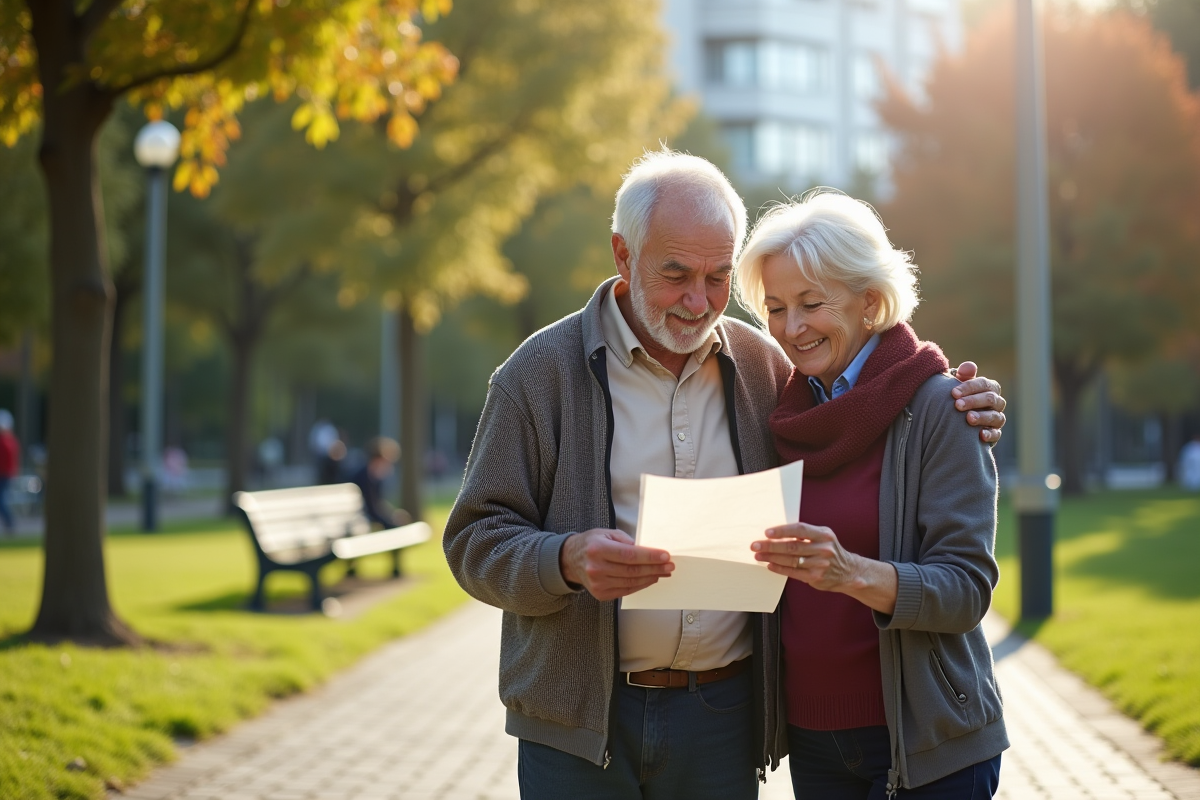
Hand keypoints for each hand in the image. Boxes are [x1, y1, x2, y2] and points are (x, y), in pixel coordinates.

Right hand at [560, 528, 673, 600]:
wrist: (570, 560)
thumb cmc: (591, 544)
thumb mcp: (607, 533)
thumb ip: (626, 541)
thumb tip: (648, 551)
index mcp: (598, 549)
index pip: (630, 555)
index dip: (650, 557)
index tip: (665, 556)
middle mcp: (596, 568)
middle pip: (633, 570)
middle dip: (655, 568)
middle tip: (669, 565)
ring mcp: (598, 583)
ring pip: (631, 582)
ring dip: (651, 578)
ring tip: (663, 572)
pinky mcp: (600, 594)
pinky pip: (626, 590)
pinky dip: (640, 585)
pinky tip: (649, 579)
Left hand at [751, 523, 898, 613]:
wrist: (849, 571)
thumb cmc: (830, 551)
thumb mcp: (823, 537)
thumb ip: (805, 534)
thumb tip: (777, 532)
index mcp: (824, 535)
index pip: (800, 530)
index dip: (782, 530)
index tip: (767, 532)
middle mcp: (823, 549)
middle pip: (792, 546)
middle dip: (771, 546)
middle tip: (755, 545)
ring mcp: (820, 564)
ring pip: (790, 560)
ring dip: (771, 557)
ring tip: (758, 555)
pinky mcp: (815, 577)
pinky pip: (793, 572)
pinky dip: (779, 568)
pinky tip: (769, 565)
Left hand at [951, 361, 1005, 443]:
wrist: (955, 419)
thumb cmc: (958, 398)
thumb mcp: (959, 386)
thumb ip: (963, 375)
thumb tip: (968, 367)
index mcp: (989, 388)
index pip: (984, 384)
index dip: (969, 387)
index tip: (953, 393)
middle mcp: (997, 402)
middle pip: (990, 399)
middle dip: (973, 401)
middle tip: (957, 405)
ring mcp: (997, 418)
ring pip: (995, 416)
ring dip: (982, 417)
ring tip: (968, 418)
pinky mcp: (995, 433)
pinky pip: (997, 434)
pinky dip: (990, 434)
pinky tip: (980, 435)